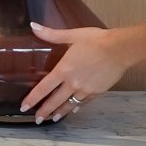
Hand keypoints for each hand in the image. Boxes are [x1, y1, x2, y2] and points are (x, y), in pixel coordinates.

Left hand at [20, 21, 134, 122]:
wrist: (120, 49)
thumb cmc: (96, 40)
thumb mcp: (73, 35)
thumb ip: (51, 34)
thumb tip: (33, 26)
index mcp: (63, 70)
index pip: (43, 88)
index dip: (33, 99)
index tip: (24, 107)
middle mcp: (72, 83)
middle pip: (55, 101)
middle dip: (44, 111)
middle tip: (37, 120)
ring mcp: (85, 89)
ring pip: (69, 105)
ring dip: (60, 112)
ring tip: (53, 119)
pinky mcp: (97, 92)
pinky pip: (83, 102)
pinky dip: (77, 107)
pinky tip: (74, 110)